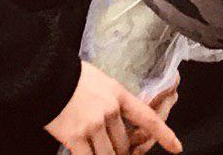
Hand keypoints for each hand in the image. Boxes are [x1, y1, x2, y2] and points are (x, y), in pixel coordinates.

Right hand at [46, 62, 181, 154]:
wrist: (45, 75)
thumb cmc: (70, 75)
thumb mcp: (99, 81)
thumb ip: (112, 100)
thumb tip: (118, 120)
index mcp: (117, 94)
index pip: (147, 117)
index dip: (164, 134)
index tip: (176, 147)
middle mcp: (109, 111)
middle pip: (124, 144)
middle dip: (119, 151)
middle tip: (107, 145)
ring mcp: (93, 126)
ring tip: (94, 146)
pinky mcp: (75, 137)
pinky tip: (86, 153)